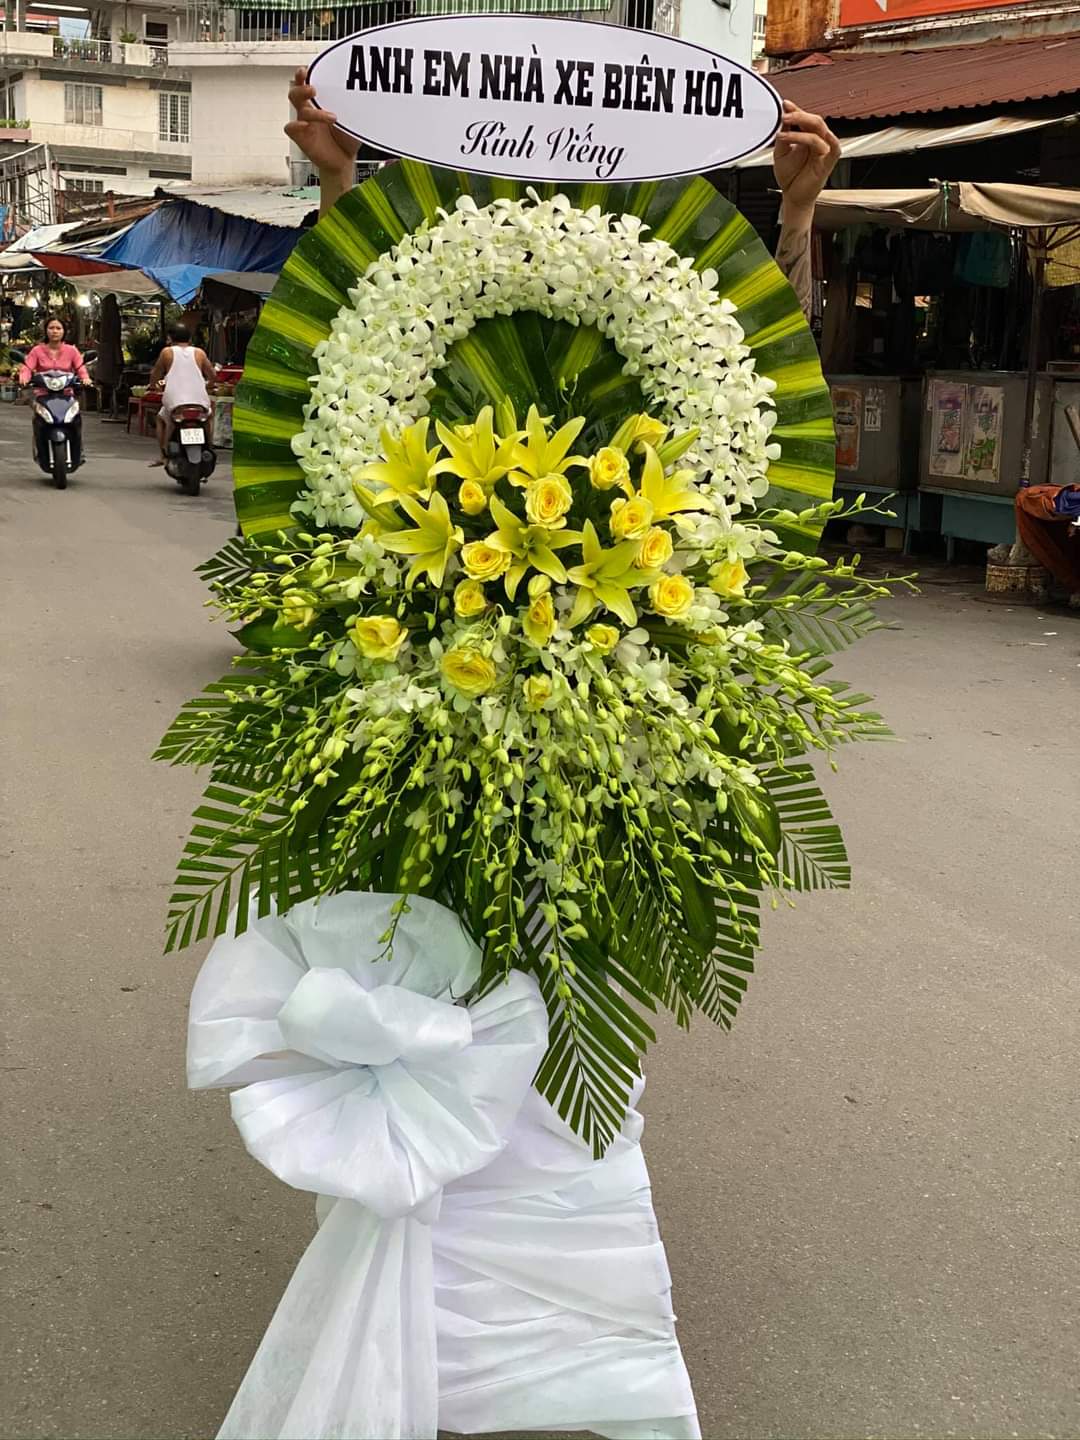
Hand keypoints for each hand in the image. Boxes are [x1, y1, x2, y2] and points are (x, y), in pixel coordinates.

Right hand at [285, 67, 358, 179]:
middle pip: (297, 88)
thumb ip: (352, 105)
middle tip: (314, 89)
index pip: (308, 80)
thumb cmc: (347, 138)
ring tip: (328, 116)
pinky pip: (290, 127)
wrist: (344, 161)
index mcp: (320, 101)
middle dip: (302, 85)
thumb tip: (364, 91)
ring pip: (295, 102)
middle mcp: (309, 108)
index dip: (305, 73)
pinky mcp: (300, 136)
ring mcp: (304, 121)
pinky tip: (305, 126)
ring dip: (310, 106)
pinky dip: (295, 125)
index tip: (308, 68)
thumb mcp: (353, 118)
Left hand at [773, 101, 840, 218]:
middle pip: (814, 120)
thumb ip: (784, 135)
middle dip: (798, 115)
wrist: (793, 197)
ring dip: (801, 125)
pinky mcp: (829, 161)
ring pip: (819, 129)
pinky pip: (828, 145)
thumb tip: (784, 116)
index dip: (796, 110)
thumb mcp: (781, 153)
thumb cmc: (790, 177)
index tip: (784, 104)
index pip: (805, 119)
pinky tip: (800, 139)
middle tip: (784, 115)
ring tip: (784, 128)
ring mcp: (826, 150)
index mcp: (809, 137)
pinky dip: (815, 139)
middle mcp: (819, 141)